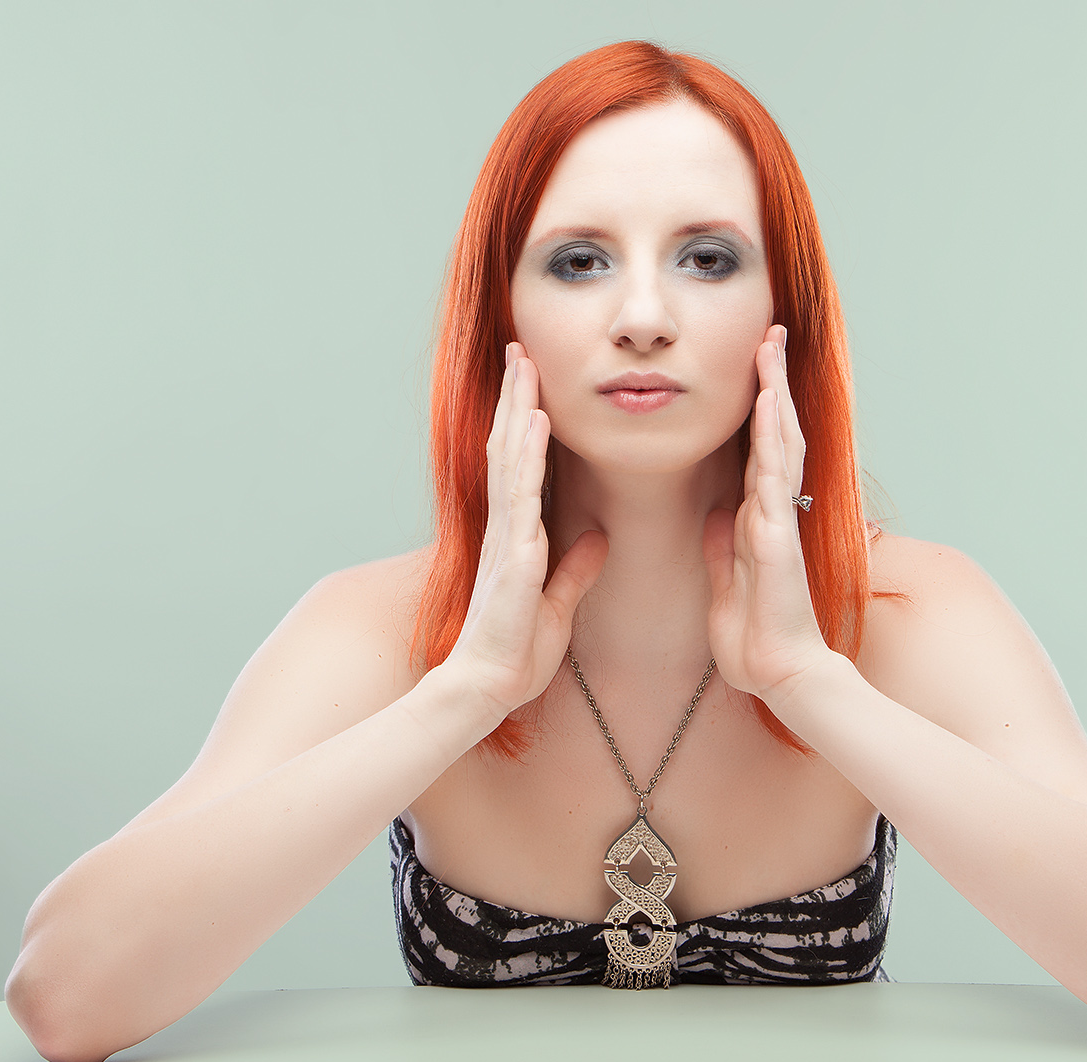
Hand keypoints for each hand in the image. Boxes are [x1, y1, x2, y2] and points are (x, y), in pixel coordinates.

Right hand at [445, 343, 608, 724]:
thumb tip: (597, 538)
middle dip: (515, 398)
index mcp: (518, 534)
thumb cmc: (517, 650)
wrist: (489, 687)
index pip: (521, 465)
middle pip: (508, 448)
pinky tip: (534, 426)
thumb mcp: (559, 601)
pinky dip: (527, 458)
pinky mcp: (514, 558)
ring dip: (517, 411)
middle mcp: (507, 527)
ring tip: (524, 366)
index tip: (533, 381)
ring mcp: (506, 538)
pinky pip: (521, 498)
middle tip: (520, 349)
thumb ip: (576, 567)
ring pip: (510, 460)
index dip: (525, 420)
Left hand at [703, 325, 831, 705]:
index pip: (756, 452)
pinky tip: (772, 402)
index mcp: (756, 521)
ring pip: (781, 444)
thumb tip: (717, 519)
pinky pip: (775, 478)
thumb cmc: (757, 640)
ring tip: (771, 346)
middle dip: (771, 383)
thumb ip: (724, 550)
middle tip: (768, 334)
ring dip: (776, 393)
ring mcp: (779, 521)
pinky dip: (774, 438)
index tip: (750, 369)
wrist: (779, 677)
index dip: (755, 410)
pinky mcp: (779, 537)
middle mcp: (772, 512)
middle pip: (775, 435)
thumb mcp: (727, 585)